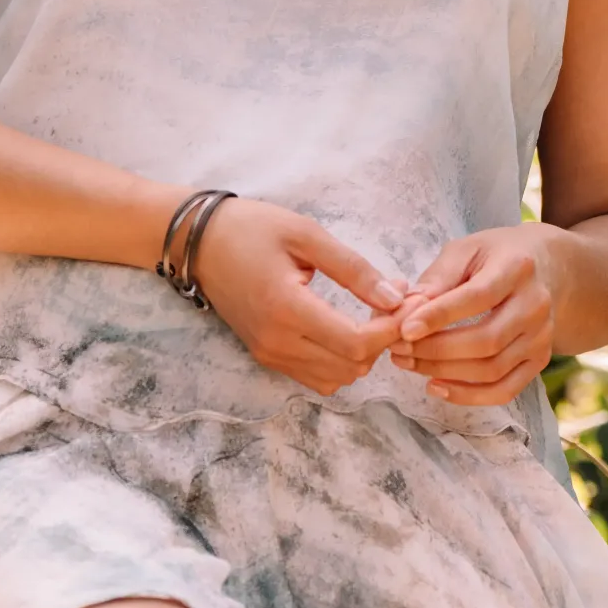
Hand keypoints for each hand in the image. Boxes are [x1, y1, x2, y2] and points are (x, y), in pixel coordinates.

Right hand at [190, 198, 405, 396]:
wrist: (198, 243)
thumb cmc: (252, 229)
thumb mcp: (307, 234)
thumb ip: (354, 269)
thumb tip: (396, 298)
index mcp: (286, 308)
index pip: (355, 343)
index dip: (391, 329)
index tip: (409, 301)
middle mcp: (277, 342)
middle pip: (352, 366)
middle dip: (383, 338)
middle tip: (393, 300)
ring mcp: (270, 354)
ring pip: (337, 378)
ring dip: (363, 352)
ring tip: (371, 313)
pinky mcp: (266, 357)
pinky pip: (317, 376)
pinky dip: (340, 360)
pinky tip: (346, 327)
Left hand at [390, 227, 558, 405]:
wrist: (548, 269)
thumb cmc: (496, 256)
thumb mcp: (466, 250)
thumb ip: (437, 277)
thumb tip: (406, 309)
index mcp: (517, 268)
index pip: (477, 297)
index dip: (438, 316)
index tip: (404, 329)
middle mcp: (536, 305)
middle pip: (486, 340)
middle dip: (435, 350)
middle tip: (397, 348)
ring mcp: (541, 337)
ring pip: (492, 369)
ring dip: (444, 372)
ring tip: (408, 362)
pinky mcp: (540, 360)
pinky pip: (505, 390)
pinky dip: (468, 396)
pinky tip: (436, 385)